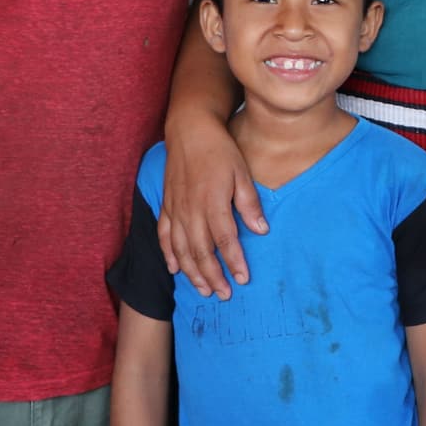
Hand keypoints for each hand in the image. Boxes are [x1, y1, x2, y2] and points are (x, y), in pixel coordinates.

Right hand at [158, 112, 265, 296]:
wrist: (190, 131)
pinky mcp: (167, 205)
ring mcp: (176, 209)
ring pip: (181, 249)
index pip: (225, 241)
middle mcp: (191, 211)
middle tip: (224, 295)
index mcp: (212, 203)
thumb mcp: (242, 173)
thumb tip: (261, 230)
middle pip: (200, 252)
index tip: (243, 279)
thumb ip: (249, 204)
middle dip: (213, 277)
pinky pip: (164, 236)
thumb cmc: (220, 150)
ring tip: (203, 290)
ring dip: (192, 273)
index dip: (234, 262)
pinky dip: (168, 255)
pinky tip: (174, 270)